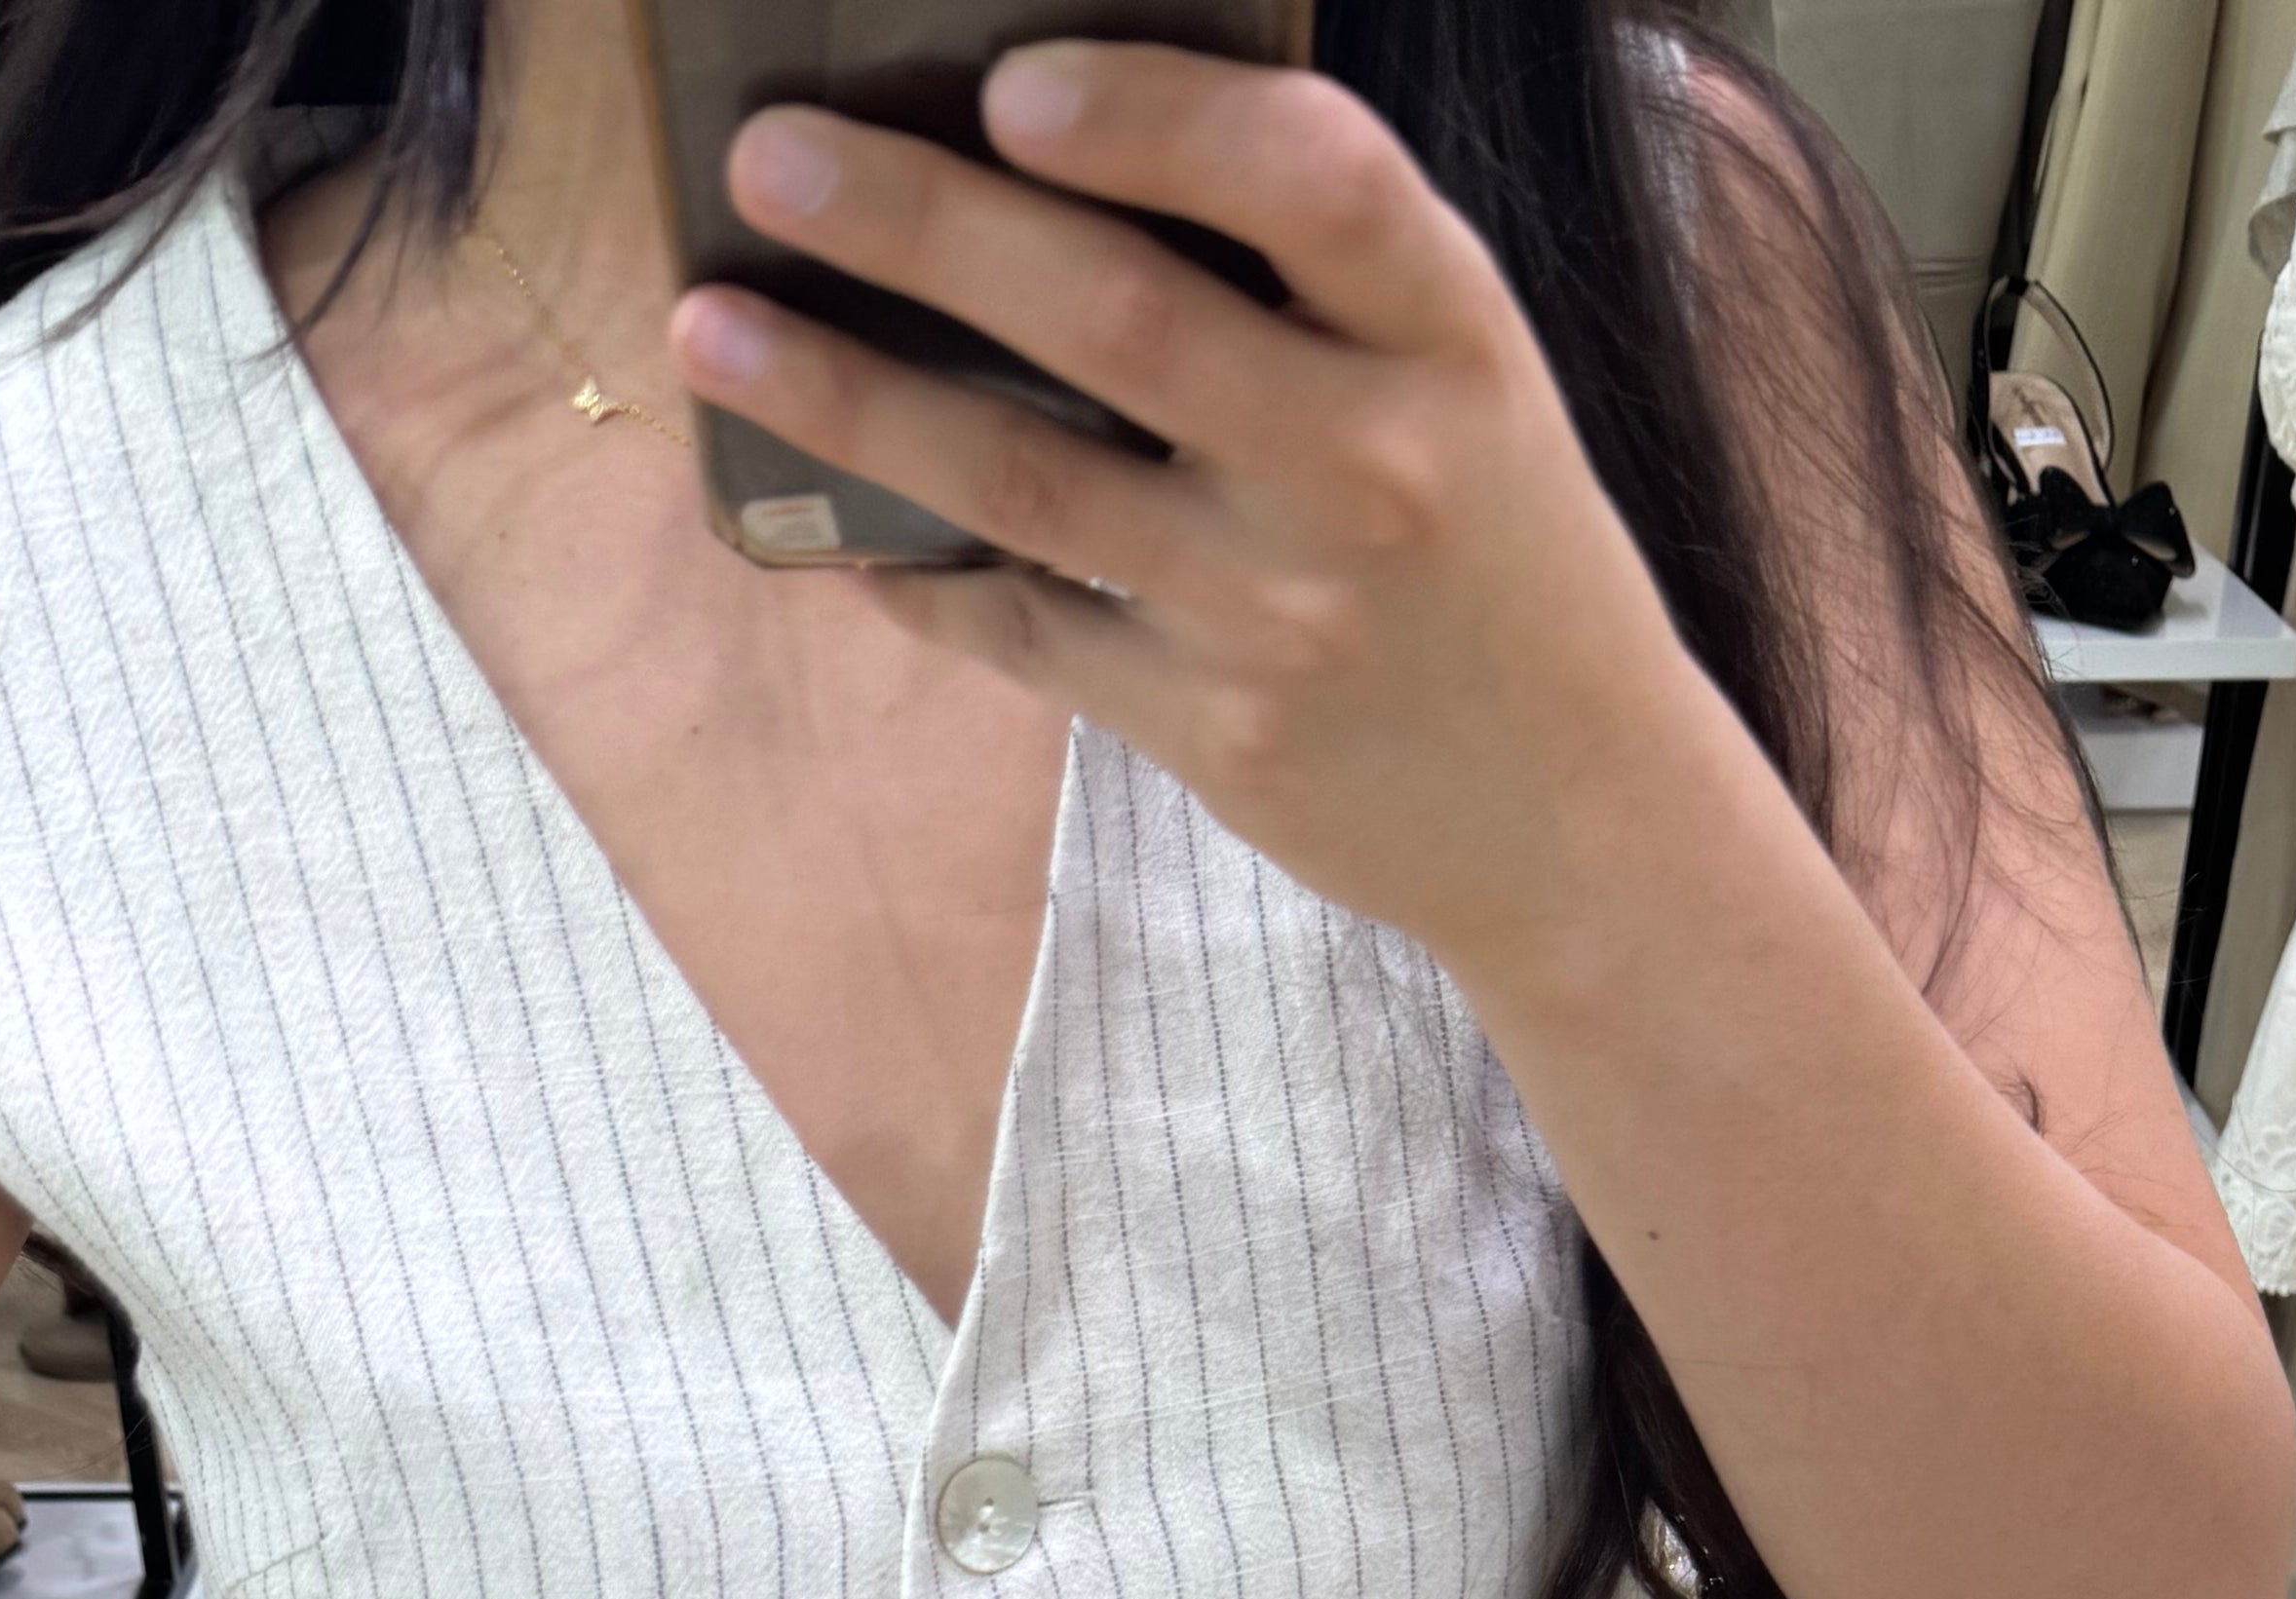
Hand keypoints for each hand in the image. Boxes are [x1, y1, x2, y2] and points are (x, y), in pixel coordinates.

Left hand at [674, 40, 1723, 987]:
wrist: (1581, 820)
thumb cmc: (1501, 555)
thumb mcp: (1464, 378)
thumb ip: (1315, 275)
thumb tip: (1069, 150)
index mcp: (1450, 335)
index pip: (1309, 178)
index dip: (1153, 120)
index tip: (1012, 82)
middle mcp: (1366, 465)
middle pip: (1114, 317)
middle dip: (921, 225)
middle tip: (770, 157)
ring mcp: (1279, 611)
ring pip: (1027, 482)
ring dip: (849, 397)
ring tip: (714, 328)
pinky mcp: (1213, 732)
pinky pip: (1028, 635)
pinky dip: (917, 579)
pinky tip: (823, 528)